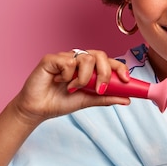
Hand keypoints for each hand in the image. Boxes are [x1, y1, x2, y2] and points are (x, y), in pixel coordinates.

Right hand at [11, 49, 130, 125]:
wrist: (38, 110)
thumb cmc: (60, 102)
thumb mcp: (88, 101)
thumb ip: (106, 98)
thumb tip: (127, 99)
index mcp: (88, 67)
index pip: (108, 61)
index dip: (119, 67)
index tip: (126, 79)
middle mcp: (78, 59)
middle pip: (100, 55)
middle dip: (105, 73)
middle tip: (100, 88)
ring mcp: (65, 57)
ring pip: (86, 58)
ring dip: (83, 78)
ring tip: (73, 88)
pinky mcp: (52, 58)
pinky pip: (68, 62)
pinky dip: (67, 75)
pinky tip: (59, 81)